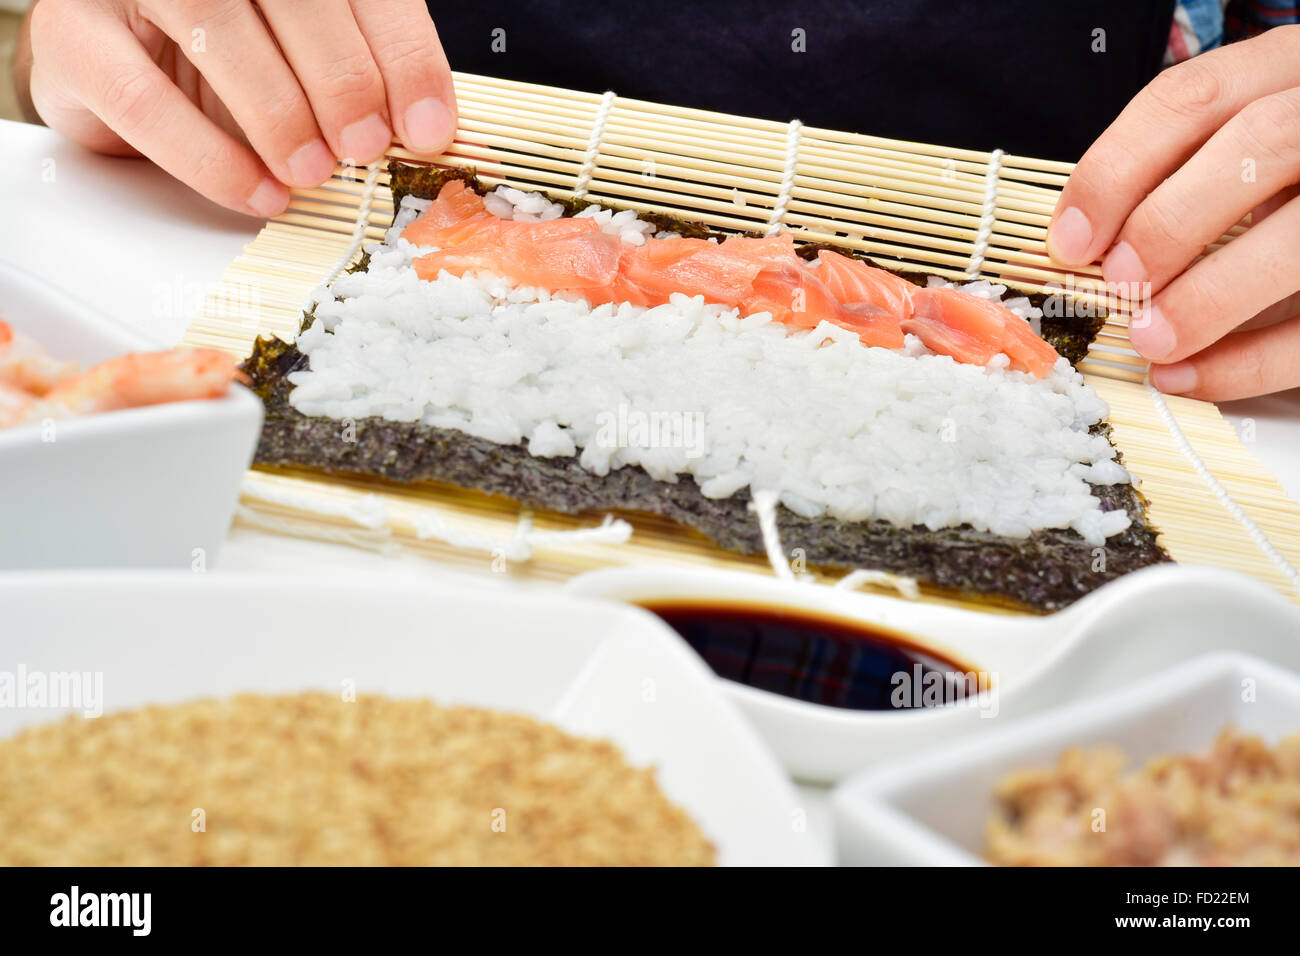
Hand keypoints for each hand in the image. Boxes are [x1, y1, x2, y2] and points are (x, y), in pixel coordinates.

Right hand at [19, 0, 456, 216]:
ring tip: (312, 171)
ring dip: (278, 111)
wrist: (109, 56)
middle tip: (365, 147)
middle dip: (341, 79)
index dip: (402, 57)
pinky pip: (143, 98)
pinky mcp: (72, 35)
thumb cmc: (220, 56)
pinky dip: (209, 157)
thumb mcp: (301, 55)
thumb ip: (359, 72)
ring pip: (213, 27)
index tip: (428, 128)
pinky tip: (257, 191)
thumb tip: (427, 128)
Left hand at [1047, 25, 1299, 401]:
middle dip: (1171, 222)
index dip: (1117, 170)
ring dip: (1212, 296)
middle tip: (1119, 285)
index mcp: (1284, 71)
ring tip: (1151, 339)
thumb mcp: (1224, 155)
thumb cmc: (1276, 182)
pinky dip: (1249, 360)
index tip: (1070, 240)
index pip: (1192, 98)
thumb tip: (1061, 252)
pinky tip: (1188, 376)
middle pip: (1261, 145)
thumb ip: (1160, 183)